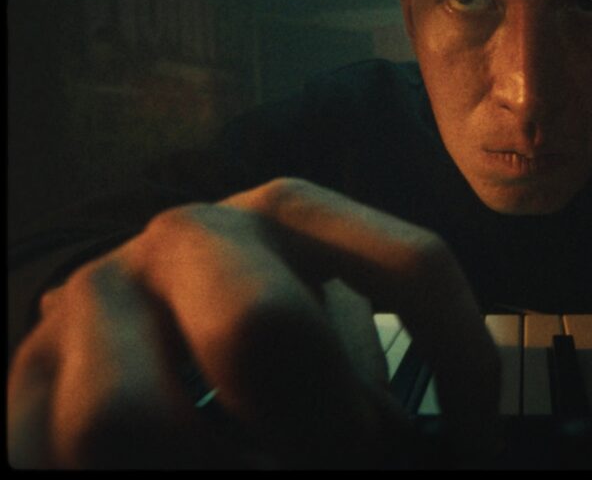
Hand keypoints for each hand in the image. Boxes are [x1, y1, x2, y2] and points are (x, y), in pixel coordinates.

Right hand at [7, 178, 499, 467]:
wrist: (115, 314)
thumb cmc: (246, 334)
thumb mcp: (322, 338)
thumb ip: (367, 391)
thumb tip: (442, 461)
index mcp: (291, 211)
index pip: (412, 264)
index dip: (463, 364)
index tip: (474, 451)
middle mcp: (194, 236)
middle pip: (262, 331)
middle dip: (321, 434)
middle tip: (345, 466)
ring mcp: (98, 297)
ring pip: (129, 424)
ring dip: (213, 473)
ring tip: (252, 474)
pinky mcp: (27, 366)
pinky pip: (60, 461)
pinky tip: (185, 474)